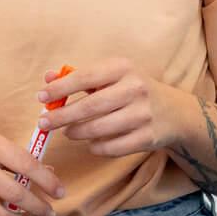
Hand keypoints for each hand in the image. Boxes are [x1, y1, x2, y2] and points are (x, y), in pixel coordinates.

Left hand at [40, 59, 193, 161]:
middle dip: (62, 116)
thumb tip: (47, 79)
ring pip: (99, 130)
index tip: (40, 97)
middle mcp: (135, 89)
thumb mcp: (112, 76)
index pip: (85, 77)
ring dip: (77, 133)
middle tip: (43, 123)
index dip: (60, 88)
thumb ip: (80, 77)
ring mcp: (143, 114)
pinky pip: (112, 147)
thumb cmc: (134, 91)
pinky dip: (96, 147)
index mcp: (123, 68)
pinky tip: (90, 142)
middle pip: (90, 106)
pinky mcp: (148, 138)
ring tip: (67, 132)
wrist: (176, 112)